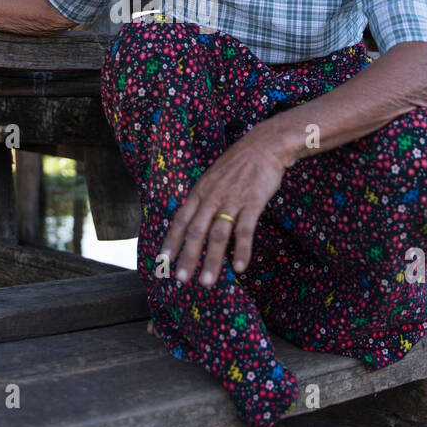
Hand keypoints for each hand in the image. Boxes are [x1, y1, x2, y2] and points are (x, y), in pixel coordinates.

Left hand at [159, 125, 287, 288]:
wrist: (264, 145)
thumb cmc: (239, 164)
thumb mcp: (213, 178)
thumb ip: (204, 199)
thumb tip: (194, 221)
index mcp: (200, 192)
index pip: (181, 220)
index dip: (171, 241)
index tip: (163, 261)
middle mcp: (212, 198)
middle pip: (196, 231)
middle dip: (188, 256)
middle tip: (182, 279)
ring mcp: (232, 200)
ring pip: (218, 235)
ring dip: (212, 260)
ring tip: (206, 281)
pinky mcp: (253, 203)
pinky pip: (245, 230)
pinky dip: (242, 250)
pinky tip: (239, 267)